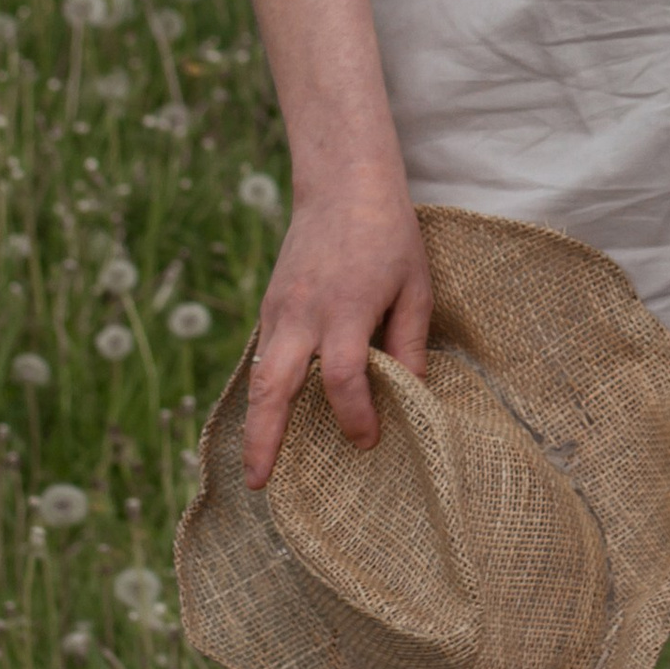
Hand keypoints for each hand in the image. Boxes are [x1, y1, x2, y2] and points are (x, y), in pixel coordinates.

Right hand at [240, 176, 433, 488]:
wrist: (343, 185)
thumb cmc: (389, 233)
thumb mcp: (415, 284)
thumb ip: (409, 339)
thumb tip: (414, 393)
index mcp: (346, 308)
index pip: (343, 376)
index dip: (355, 415)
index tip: (369, 439)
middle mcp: (303, 313)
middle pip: (275, 385)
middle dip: (265, 438)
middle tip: (260, 484)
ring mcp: (279, 309)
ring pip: (258, 375)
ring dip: (254, 422)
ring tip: (255, 469)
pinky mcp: (270, 305)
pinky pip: (261, 356)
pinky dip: (260, 392)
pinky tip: (266, 421)